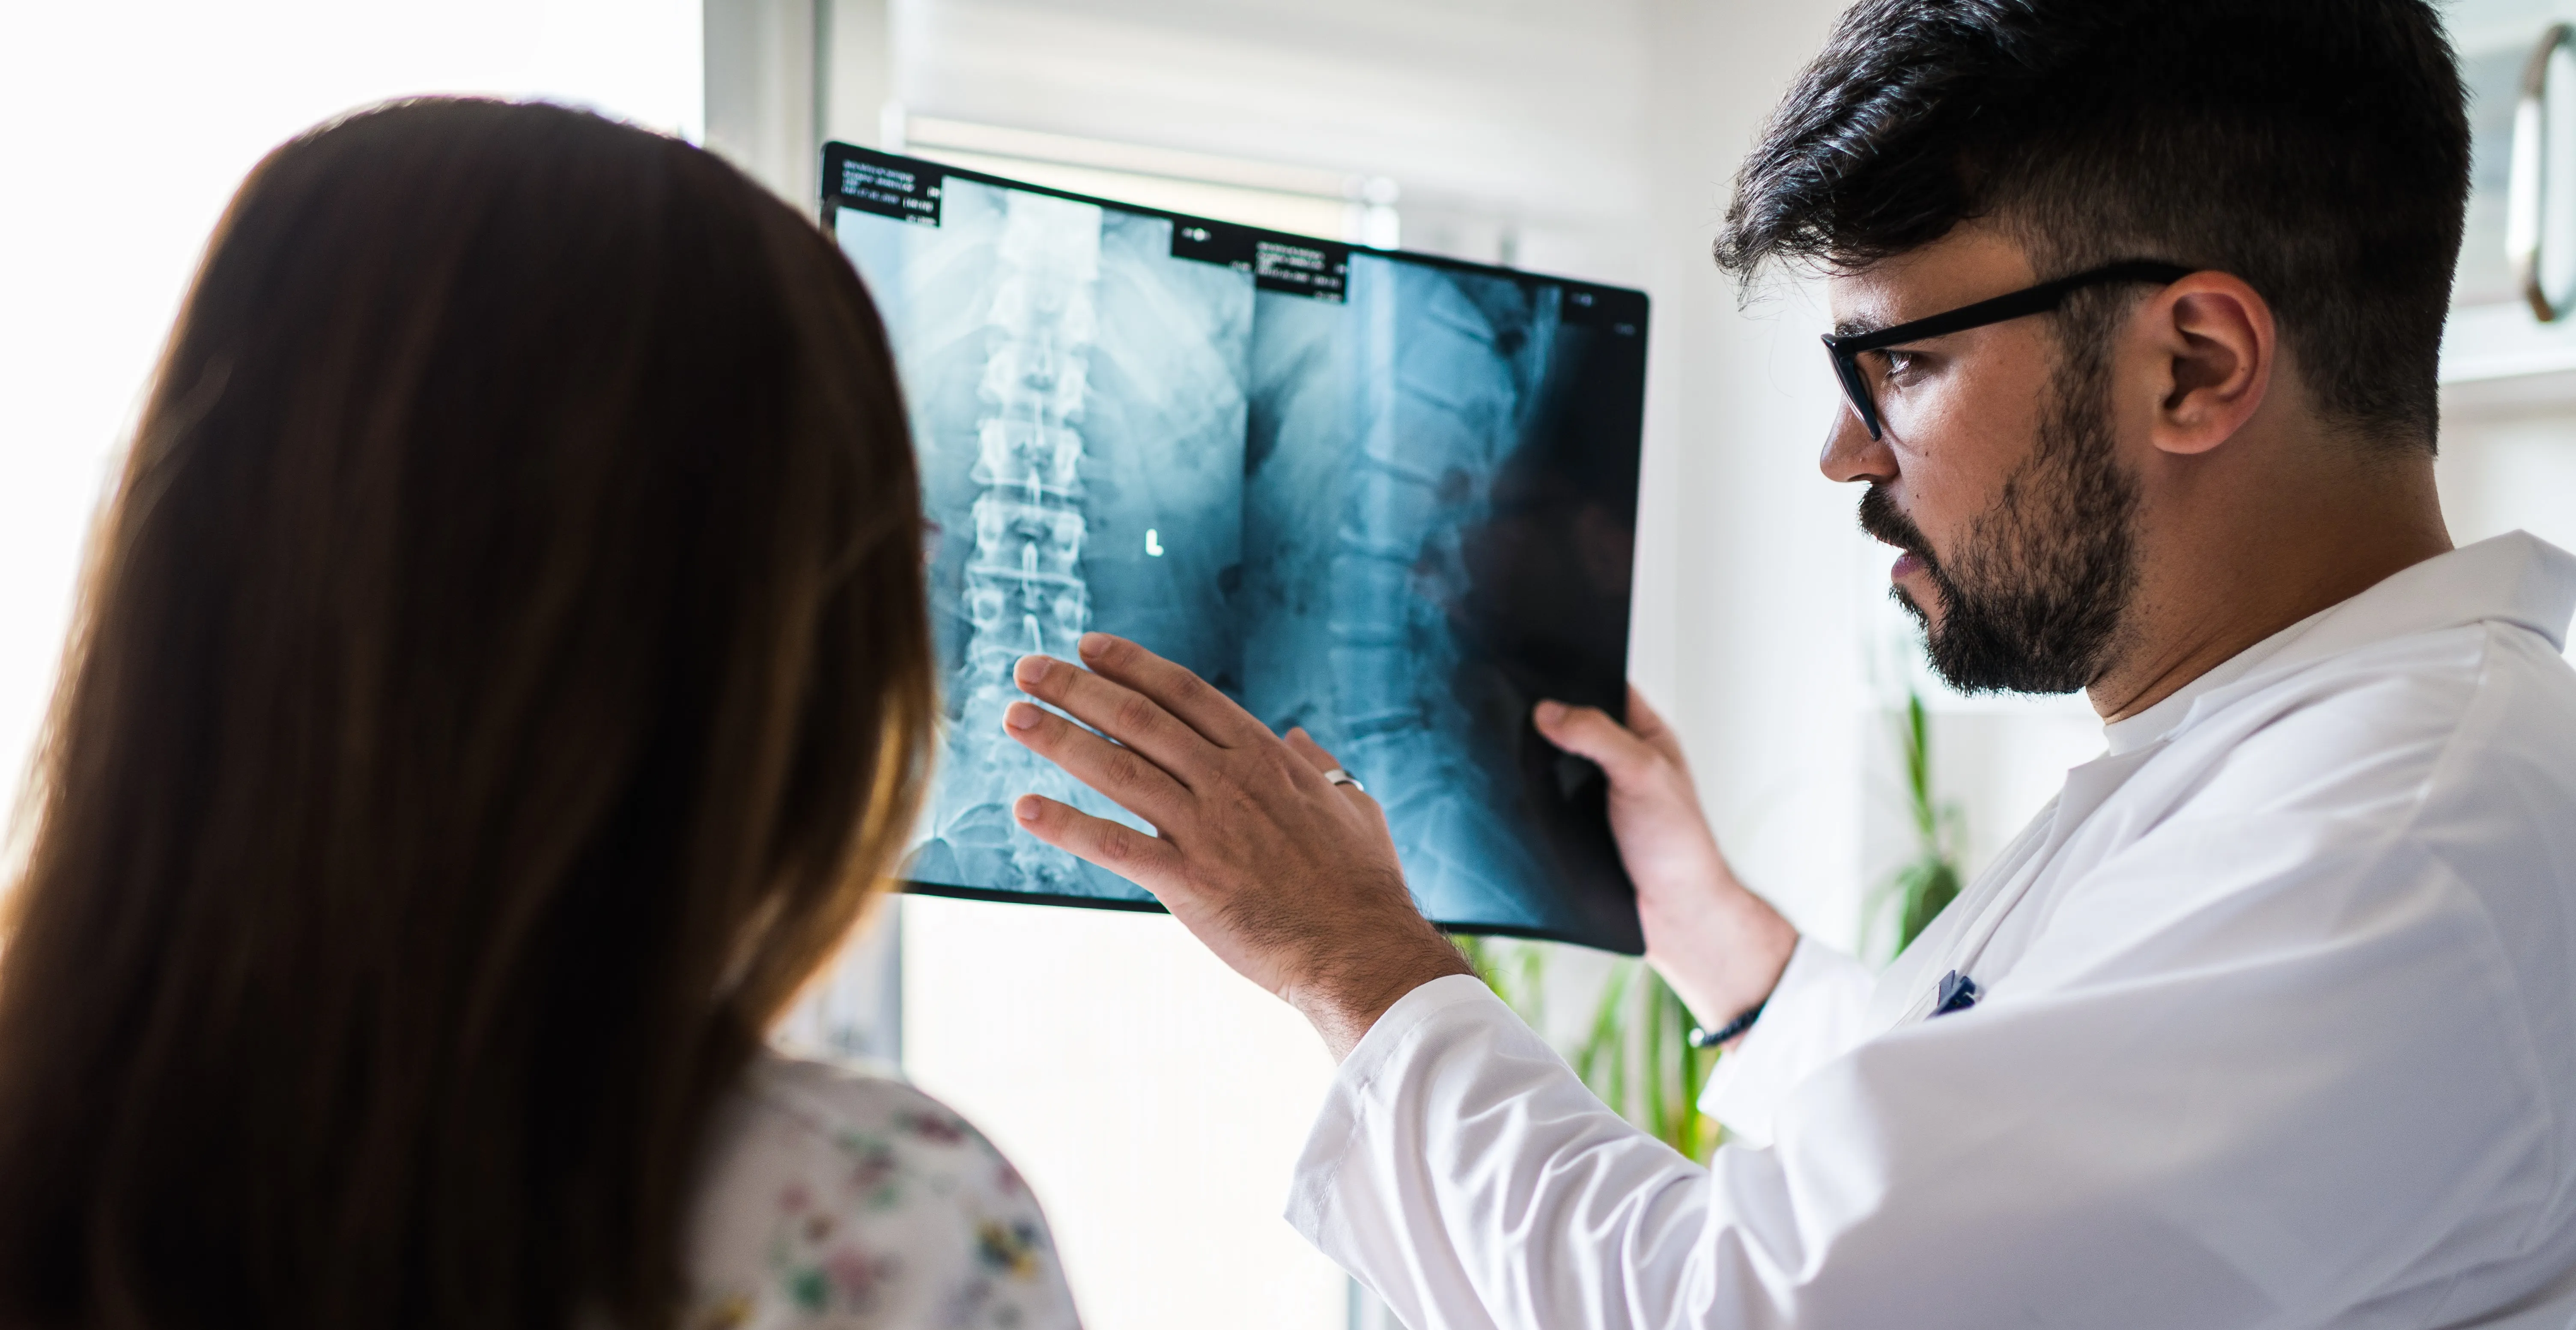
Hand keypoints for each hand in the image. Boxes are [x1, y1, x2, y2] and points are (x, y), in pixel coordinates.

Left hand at [1002, 633, 1472, 1059]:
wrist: (1361, 949)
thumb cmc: (1363, 884)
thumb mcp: (1355, 807)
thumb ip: (1322, 767)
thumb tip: (1300, 737)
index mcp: (1263, 757)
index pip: (1183, 692)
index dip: (1130, 665)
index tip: (1088, 646)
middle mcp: (1229, 781)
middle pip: (1138, 719)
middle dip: (1076, 688)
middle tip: (1027, 669)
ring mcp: (1207, 829)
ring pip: (1117, 770)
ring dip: (1059, 739)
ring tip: (1014, 717)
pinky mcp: (1189, 882)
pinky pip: (1114, 846)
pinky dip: (1067, 825)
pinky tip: (1026, 809)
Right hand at [1534, 687, 1796, 1035]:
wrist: (1673, 915)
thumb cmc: (1677, 843)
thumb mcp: (1643, 775)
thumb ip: (1597, 736)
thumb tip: (1545, 710)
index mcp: (1643, 734)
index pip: (1602, 686)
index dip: (1570, 671)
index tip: (1529, 659)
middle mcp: (1616, 759)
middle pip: (1568, 722)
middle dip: (1539, 715)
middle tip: (1500, 700)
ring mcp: (1592, 793)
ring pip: (1549, 762)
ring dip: (1526, 759)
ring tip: (1490, 741)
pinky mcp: (1572, 825)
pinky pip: (1540, 799)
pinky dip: (1524, 795)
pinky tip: (1501, 789)